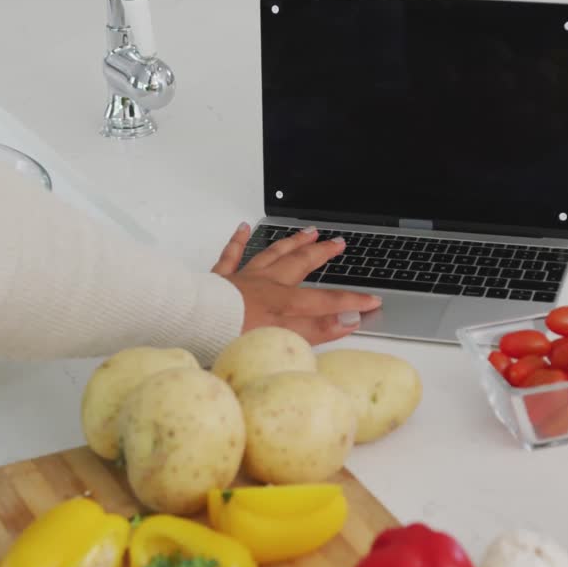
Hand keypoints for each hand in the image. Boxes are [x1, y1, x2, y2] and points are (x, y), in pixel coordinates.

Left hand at [212, 223, 381, 343]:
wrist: (195, 324)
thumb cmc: (233, 334)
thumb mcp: (284, 338)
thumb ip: (317, 329)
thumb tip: (348, 320)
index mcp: (284, 301)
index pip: (326, 300)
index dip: (352, 301)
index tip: (372, 301)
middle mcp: (267, 284)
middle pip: (301, 263)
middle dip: (322, 253)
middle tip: (338, 243)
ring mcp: (244, 278)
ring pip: (272, 254)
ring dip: (291, 242)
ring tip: (308, 232)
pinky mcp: (220, 279)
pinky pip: (231, 254)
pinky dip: (238, 240)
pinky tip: (242, 228)